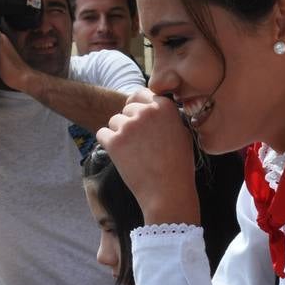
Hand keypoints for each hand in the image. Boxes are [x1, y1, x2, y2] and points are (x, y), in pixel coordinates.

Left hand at [96, 89, 201, 225]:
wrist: (168, 191)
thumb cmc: (178, 166)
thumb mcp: (182, 133)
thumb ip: (167, 117)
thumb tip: (153, 108)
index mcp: (165, 107)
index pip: (142, 93)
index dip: (137, 106)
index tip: (137, 118)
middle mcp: (146, 111)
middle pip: (126, 109)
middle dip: (129, 122)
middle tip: (139, 143)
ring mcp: (129, 126)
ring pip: (113, 121)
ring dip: (118, 134)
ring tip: (133, 153)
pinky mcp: (114, 141)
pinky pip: (102, 134)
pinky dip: (108, 144)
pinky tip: (121, 156)